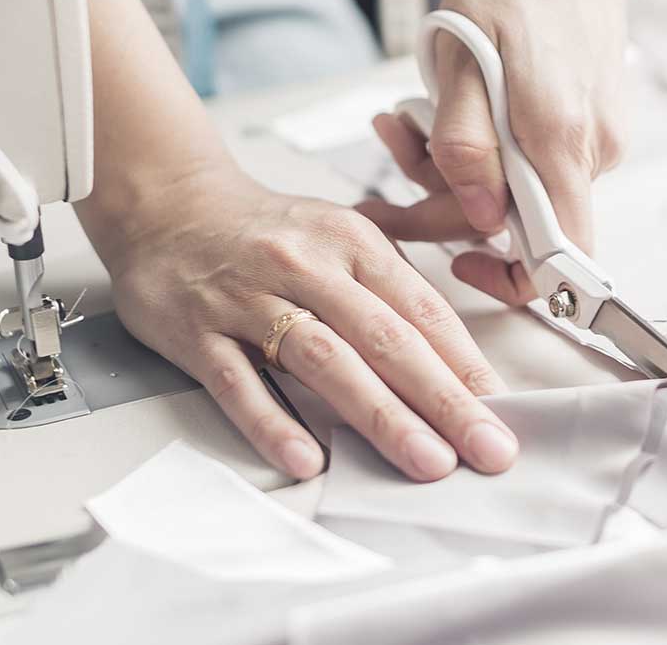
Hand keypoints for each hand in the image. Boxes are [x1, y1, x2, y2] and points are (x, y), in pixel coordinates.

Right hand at [96, 166, 517, 481]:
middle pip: (385, 338)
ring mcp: (249, 299)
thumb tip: (457, 359)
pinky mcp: (197, 332)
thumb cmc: (269, 234)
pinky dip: (272, 421)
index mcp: (352, 242)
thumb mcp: (341, 237)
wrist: (165, 206)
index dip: (465, 363)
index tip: (500, 410)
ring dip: (380, 415)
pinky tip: (306, 458)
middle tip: (485, 448)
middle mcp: (306, 267)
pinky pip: (238, 382)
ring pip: (323, 359)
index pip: (420, 309)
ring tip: (424, 460)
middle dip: (443, 399)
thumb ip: (393, 288)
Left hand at [359, 0, 629, 304]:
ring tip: (401, 113)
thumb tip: (479, 220)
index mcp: (563, 138)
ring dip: (454, 165)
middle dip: (443, 199)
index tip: (455, 260)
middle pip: (520, 221)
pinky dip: (484, 143)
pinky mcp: (588, 117)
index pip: (559, 258)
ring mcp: (596, 133)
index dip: (510, 280)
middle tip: (384, 150)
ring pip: (519, 186)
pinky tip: (445, 104)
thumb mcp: (464, 54)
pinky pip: (532, 155)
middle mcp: (592, 147)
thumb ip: (467, 143)